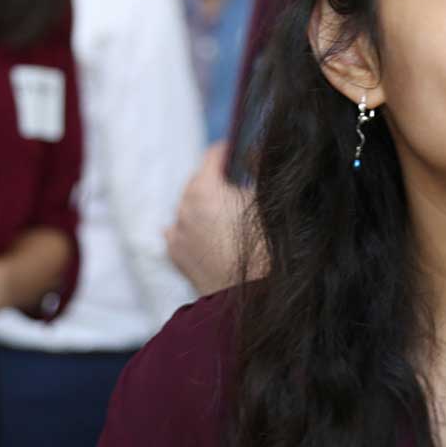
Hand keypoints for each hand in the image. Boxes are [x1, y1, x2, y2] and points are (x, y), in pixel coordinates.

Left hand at [164, 142, 254, 295]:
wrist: (257, 296)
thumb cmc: (268, 246)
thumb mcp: (268, 199)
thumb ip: (259, 168)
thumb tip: (254, 150)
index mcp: (204, 188)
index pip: (214, 155)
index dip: (230, 150)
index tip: (240, 150)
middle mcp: (183, 207)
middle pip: (198, 181)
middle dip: (216, 181)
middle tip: (238, 185)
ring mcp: (178, 233)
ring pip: (189, 208)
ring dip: (204, 207)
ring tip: (227, 216)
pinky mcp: (177, 256)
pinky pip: (181, 233)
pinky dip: (192, 230)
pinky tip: (208, 234)